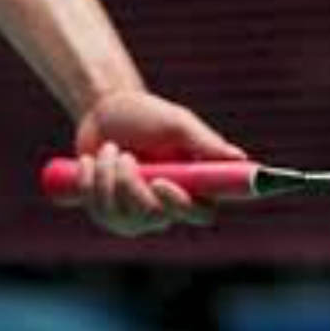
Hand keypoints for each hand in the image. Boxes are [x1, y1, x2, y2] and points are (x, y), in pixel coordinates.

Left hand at [70, 90, 246, 236]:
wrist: (104, 111)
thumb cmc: (147, 115)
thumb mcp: (177, 124)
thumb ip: (206, 143)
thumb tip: (240, 158)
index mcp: (194, 185)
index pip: (201, 214)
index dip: (181, 206)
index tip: (161, 182)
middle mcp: (169, 205)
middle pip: (156, 218)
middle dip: (132, 187)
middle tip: (125, 155)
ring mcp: (137, 213)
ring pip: (122, 218)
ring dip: (107, 179)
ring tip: (108, 149)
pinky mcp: (109, 212)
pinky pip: (98, 212)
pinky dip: (89, 182)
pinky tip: (90, 161)